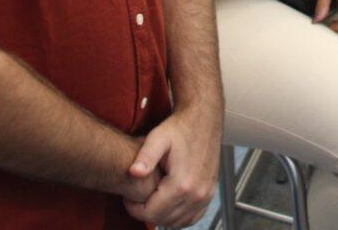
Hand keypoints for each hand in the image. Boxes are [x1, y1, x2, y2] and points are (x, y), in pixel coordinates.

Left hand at [122, 105, 220, 227]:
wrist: (203, 118)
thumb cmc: (180, 127)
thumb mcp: (158, 138)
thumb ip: (145, 157)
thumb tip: (133, 172)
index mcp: (182, 184)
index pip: (152, 213)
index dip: (134, 209)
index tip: (128, 198)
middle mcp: (197, 193)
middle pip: (164, 220)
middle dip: (146, 212)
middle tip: (136, 198)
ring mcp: (206, 195)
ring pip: (178, 222)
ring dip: (162, 216)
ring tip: (150, 199)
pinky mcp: (209, 193)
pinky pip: (193, 218)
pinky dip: (179, 217)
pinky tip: (168, 205)